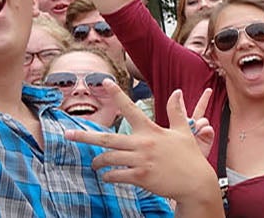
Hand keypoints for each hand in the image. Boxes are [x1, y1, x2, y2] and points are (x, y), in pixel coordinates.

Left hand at [67, 88, 217, 204]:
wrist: (196, 182)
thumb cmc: (189, 157)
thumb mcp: (183, 131)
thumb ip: (177, 111)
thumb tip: (178, 92)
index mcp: (151, 130)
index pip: (131, 108)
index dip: (117, 94)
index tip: (104, 82)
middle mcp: (143, 144)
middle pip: (107, 139)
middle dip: (84, 136)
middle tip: (67, 134)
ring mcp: (140, 161)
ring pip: (109, 159)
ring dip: (98, 162)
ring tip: (94, 163)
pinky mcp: (140, 177)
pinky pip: (116, 175)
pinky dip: (109, 176)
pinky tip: (107, 176)